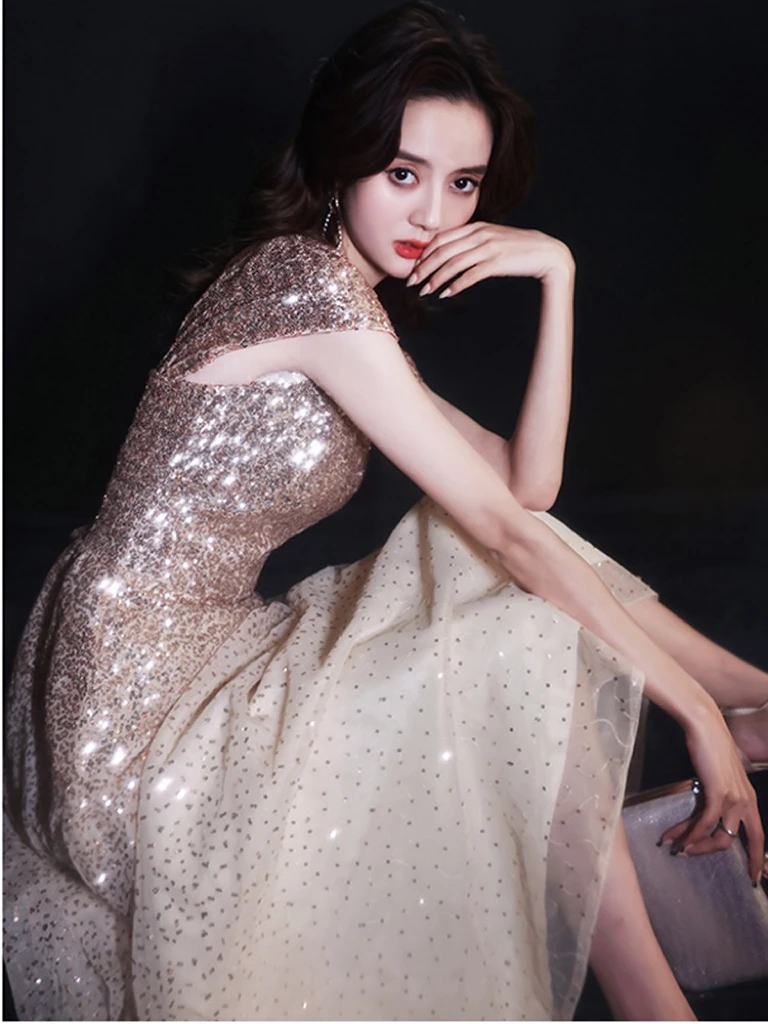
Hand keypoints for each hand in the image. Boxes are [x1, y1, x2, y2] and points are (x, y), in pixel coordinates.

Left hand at [405, 222, 574, 297]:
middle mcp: (480, 234)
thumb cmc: (518, 250)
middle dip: (424, 267)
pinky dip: (455, 285)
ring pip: (453, 264)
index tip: (414, 268)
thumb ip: (473, 244)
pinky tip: (445, 294)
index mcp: (476, 227)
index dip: (424, 254)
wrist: (547, 253)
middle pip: (443, 251)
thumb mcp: (493, 240)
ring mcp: (489, 247)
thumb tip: (452, 255)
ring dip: (436, 279)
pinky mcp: (498, 262)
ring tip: (425, 291)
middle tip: (411, 282)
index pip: (442, 239)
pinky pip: (470, 275)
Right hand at [659, 705, 764, 884]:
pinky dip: (692, 833)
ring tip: (677, 848)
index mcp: (749, 798)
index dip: (757, 859)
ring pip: (720, 836)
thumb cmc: (709, 746)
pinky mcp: (719, 792)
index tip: (754, 877)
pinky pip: (706, 822)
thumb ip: (718, 795)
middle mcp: (746, 801)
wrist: (705, 726)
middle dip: (717, 855)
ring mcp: (734, 797)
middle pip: (739, 842)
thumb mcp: (719, 776)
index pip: (758, 836)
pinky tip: (679, 838)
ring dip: (697, 845)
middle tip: (690, 856)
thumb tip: (705, 813)